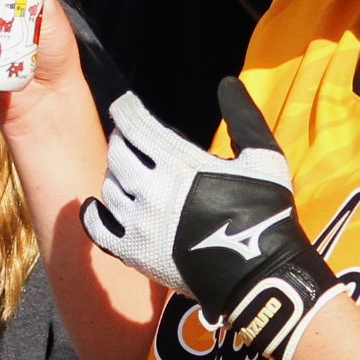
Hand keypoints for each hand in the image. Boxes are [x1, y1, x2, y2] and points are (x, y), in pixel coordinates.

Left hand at [83, 76, 343, 359]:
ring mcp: (139, 226)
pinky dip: (92, 214)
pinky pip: (98, 230)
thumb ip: (244, 117)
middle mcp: (151, 193)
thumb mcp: (264, 158)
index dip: (126, 110)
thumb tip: (227, 84)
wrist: (259, 276)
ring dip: (116, 174)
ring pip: (109, 188)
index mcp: (179, 165)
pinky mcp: (134, 255)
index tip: (125, 104)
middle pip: (117, 154)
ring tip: (129, 170)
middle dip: (122, 140)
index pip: (135, 125)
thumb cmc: (266, 214)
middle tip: (130, 138)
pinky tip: (95, 205)